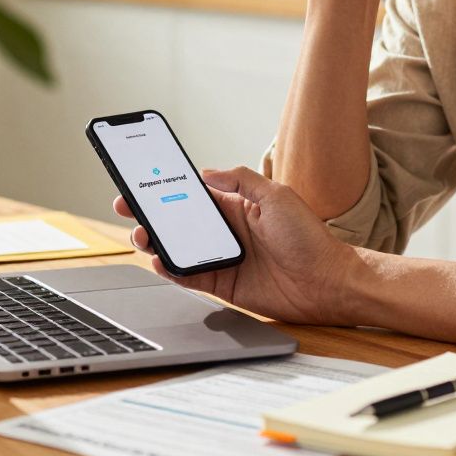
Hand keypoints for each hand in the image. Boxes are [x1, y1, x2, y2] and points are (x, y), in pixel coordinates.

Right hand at [113, 166, 366, 324]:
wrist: (327, 283)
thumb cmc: (310, 238)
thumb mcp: (278, 196)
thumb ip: (242, 180)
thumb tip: (208, 172)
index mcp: (236, 206)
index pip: (192, 194)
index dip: (166, 188)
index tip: (142, 182)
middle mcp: (226, 231)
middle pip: (178, 220)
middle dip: (151, 214)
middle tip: (128, 208)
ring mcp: (222, 258)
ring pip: (178, 248)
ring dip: (156, 242)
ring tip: (142, 236)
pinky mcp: (223, 284)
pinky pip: (189, 276)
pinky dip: (171, 270)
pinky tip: (160, 262)